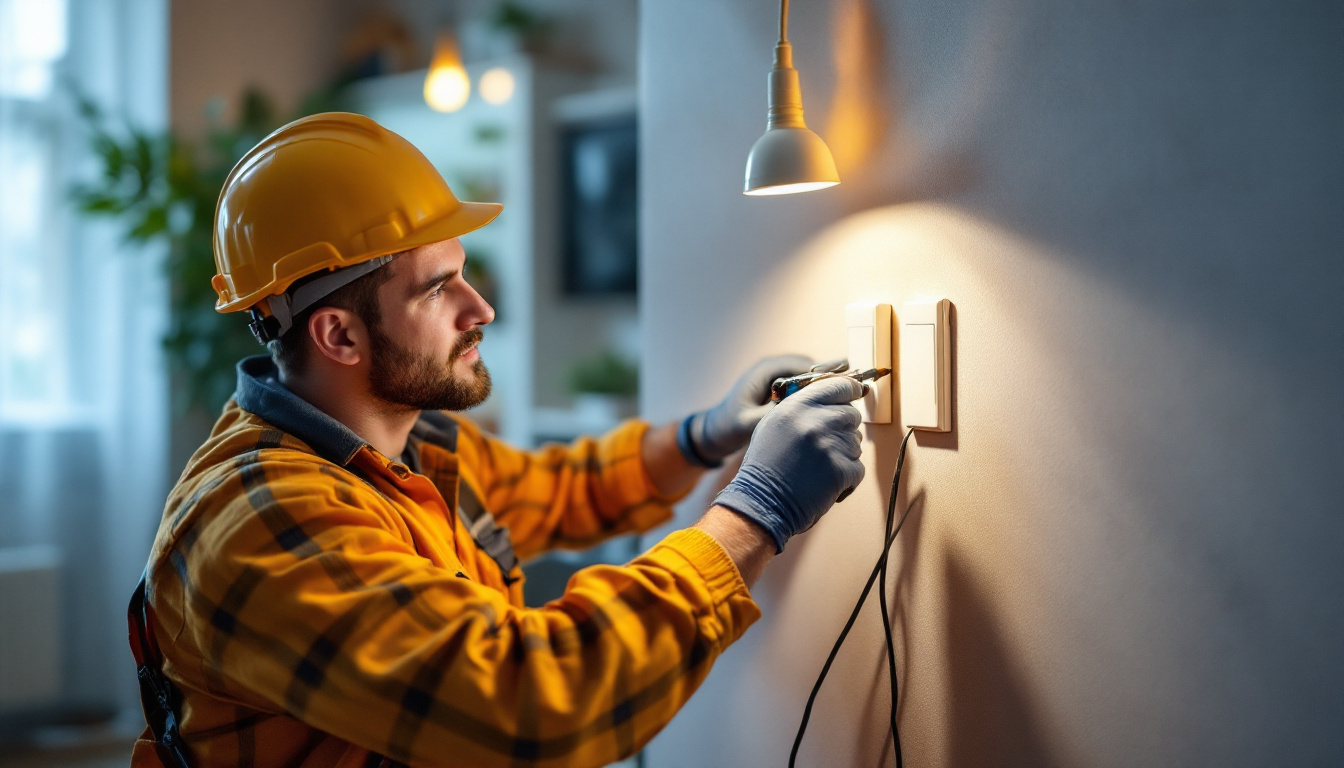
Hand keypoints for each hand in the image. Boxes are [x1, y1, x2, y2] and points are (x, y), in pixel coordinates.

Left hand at [682, 355, 839, 465]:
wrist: (716, 429)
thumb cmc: (728, 425)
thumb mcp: (747, 423)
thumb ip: (770, 416)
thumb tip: (799, 413)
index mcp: (768, 370)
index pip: (806, 366)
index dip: (829, 377)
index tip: (847, 389)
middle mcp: (776, 368)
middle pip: (814, 369)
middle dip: (833, 383)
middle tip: (853, 397)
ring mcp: (780, 378)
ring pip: (813, 379)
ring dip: (827, 390)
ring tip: (846, 406)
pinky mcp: (782, 389)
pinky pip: (806, 388)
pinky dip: (819, 397)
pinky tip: (830, 413)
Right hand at [711, 376, 865, 551]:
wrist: (762, 502)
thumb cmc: (766, 465)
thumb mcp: (774, 424)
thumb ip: (802, 406)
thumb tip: (833, 398)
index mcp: (797, 406)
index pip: (839, 385)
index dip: (850, 390)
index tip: (856, 393)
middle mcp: (815, 420)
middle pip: (851, 414)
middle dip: (843, 429)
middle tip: (823, 446)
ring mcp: (830, 445)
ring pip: (856, 442)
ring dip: (843, 455)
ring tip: (818, 467)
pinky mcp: (841, 469)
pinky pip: (858, 467)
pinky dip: (847, 478)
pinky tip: (826, 482)